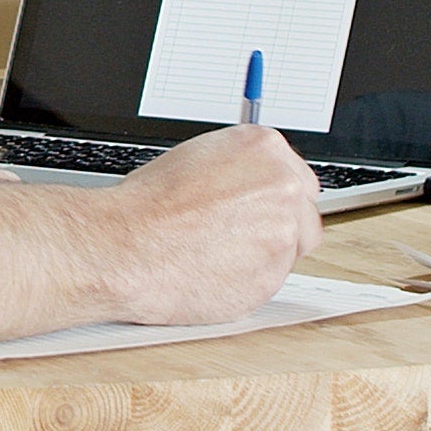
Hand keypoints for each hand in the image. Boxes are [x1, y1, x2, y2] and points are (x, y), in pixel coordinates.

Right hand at [97, 126, 323, 326]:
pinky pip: (272, 281)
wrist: (126, 246)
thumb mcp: (197, 159)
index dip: (274, 198)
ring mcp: (283, 233)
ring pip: (292, 251)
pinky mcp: (274, 277)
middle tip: (240, 236)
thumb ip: (240, 170)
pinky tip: (213, 273)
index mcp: (264, 148)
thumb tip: (251, 184)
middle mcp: (282, 186)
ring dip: (264, 255)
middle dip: (279, 226)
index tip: (258, 209)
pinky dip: (248, 282)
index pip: (295, 175)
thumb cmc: (148, 206)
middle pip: (304, 212)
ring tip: (216, 255)